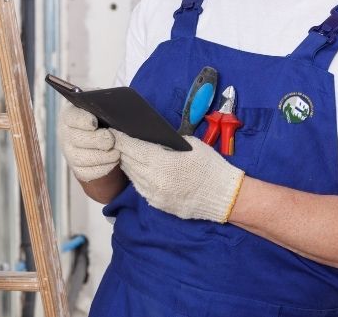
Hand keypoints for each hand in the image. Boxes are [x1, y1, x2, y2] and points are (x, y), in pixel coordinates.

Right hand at [58, 105, 119, 181]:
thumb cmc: (103, 118)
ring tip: (116, 153)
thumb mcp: (102, 107)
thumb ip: (106, 104)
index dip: (82, 120)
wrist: (100, 138)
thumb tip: (118, 103)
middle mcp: (66, 134)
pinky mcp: (78, 169)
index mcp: (70, 114)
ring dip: (102, 157)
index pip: (71, 116)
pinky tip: (113, 162)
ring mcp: (70, 153)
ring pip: (81, 158)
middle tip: (111, 139)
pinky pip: (87, 172)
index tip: (94, 123)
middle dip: (97, 140)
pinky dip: (103, 168)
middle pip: (76, 138)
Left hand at [114, 131, 243, 222]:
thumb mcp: (190, 145)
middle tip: (116, 140)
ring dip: (128, 164)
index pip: (132, 148)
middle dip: (122, 150)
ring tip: (126, 152)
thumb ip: (167, 142)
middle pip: (128, 162)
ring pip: (132, 176)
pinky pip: (141, 188)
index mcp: (161, 163)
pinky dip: (137, 177)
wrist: (225, 197)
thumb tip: (151, 138)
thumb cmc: (210, 166)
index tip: (112, 131)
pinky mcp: (158, 204)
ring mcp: (154, 195)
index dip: (120, 139)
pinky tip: (139, 168)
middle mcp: (153, 181)